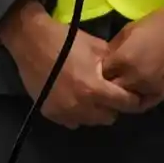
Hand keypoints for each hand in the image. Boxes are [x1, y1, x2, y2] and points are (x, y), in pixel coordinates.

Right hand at [0, 0, 133, 129]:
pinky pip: (71, 121)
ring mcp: (63, 112)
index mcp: (94, 89)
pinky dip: (76, 114)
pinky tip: (73, 99)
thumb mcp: (97, 47)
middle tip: (108, 93)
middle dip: (112, 106)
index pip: (125, 104)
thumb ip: (114, 66)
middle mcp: (80, 106)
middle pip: (109, 117)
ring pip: (90, 122)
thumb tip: (125, 76)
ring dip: (94, 111)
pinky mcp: (50, 113)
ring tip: (89, 96)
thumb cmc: (66, 40)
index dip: (132, 99)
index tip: (132, 94)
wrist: (31, 41)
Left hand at [99, 0, 163, 112]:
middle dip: (108, 85)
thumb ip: (115, 48)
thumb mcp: (131, 29)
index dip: (100, 70)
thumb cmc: (162, 22)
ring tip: (122, 88)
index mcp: (124, 59)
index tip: (101, 67)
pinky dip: (137, 100)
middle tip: (109, 79)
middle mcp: (135, 78)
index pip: (101, 74)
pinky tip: (136, 93)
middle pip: (111, 90)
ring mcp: (150, 89)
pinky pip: (144, 104)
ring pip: (126, 101)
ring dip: (122, 96)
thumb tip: (106, 60)